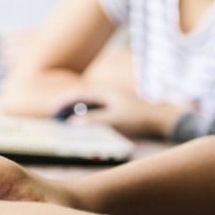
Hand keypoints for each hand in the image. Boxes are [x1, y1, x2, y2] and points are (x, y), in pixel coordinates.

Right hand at [56, 87, 187, 138]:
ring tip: (66, 118)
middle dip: (68, 104)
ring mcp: (114, 98)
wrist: (161, 118)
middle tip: (55, 114)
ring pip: (90, 102)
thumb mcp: (113, 121)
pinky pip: (97, 107)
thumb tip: (72, 122)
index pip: (79, 94)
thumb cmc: (138, 118)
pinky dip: (87, 112)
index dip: (64, 101)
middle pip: (82, 96)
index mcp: (105, 92)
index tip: (53, 110)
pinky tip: (85, 121)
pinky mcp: (119, 106)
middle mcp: (108, 92)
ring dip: (77, 109)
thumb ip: (93, 120)